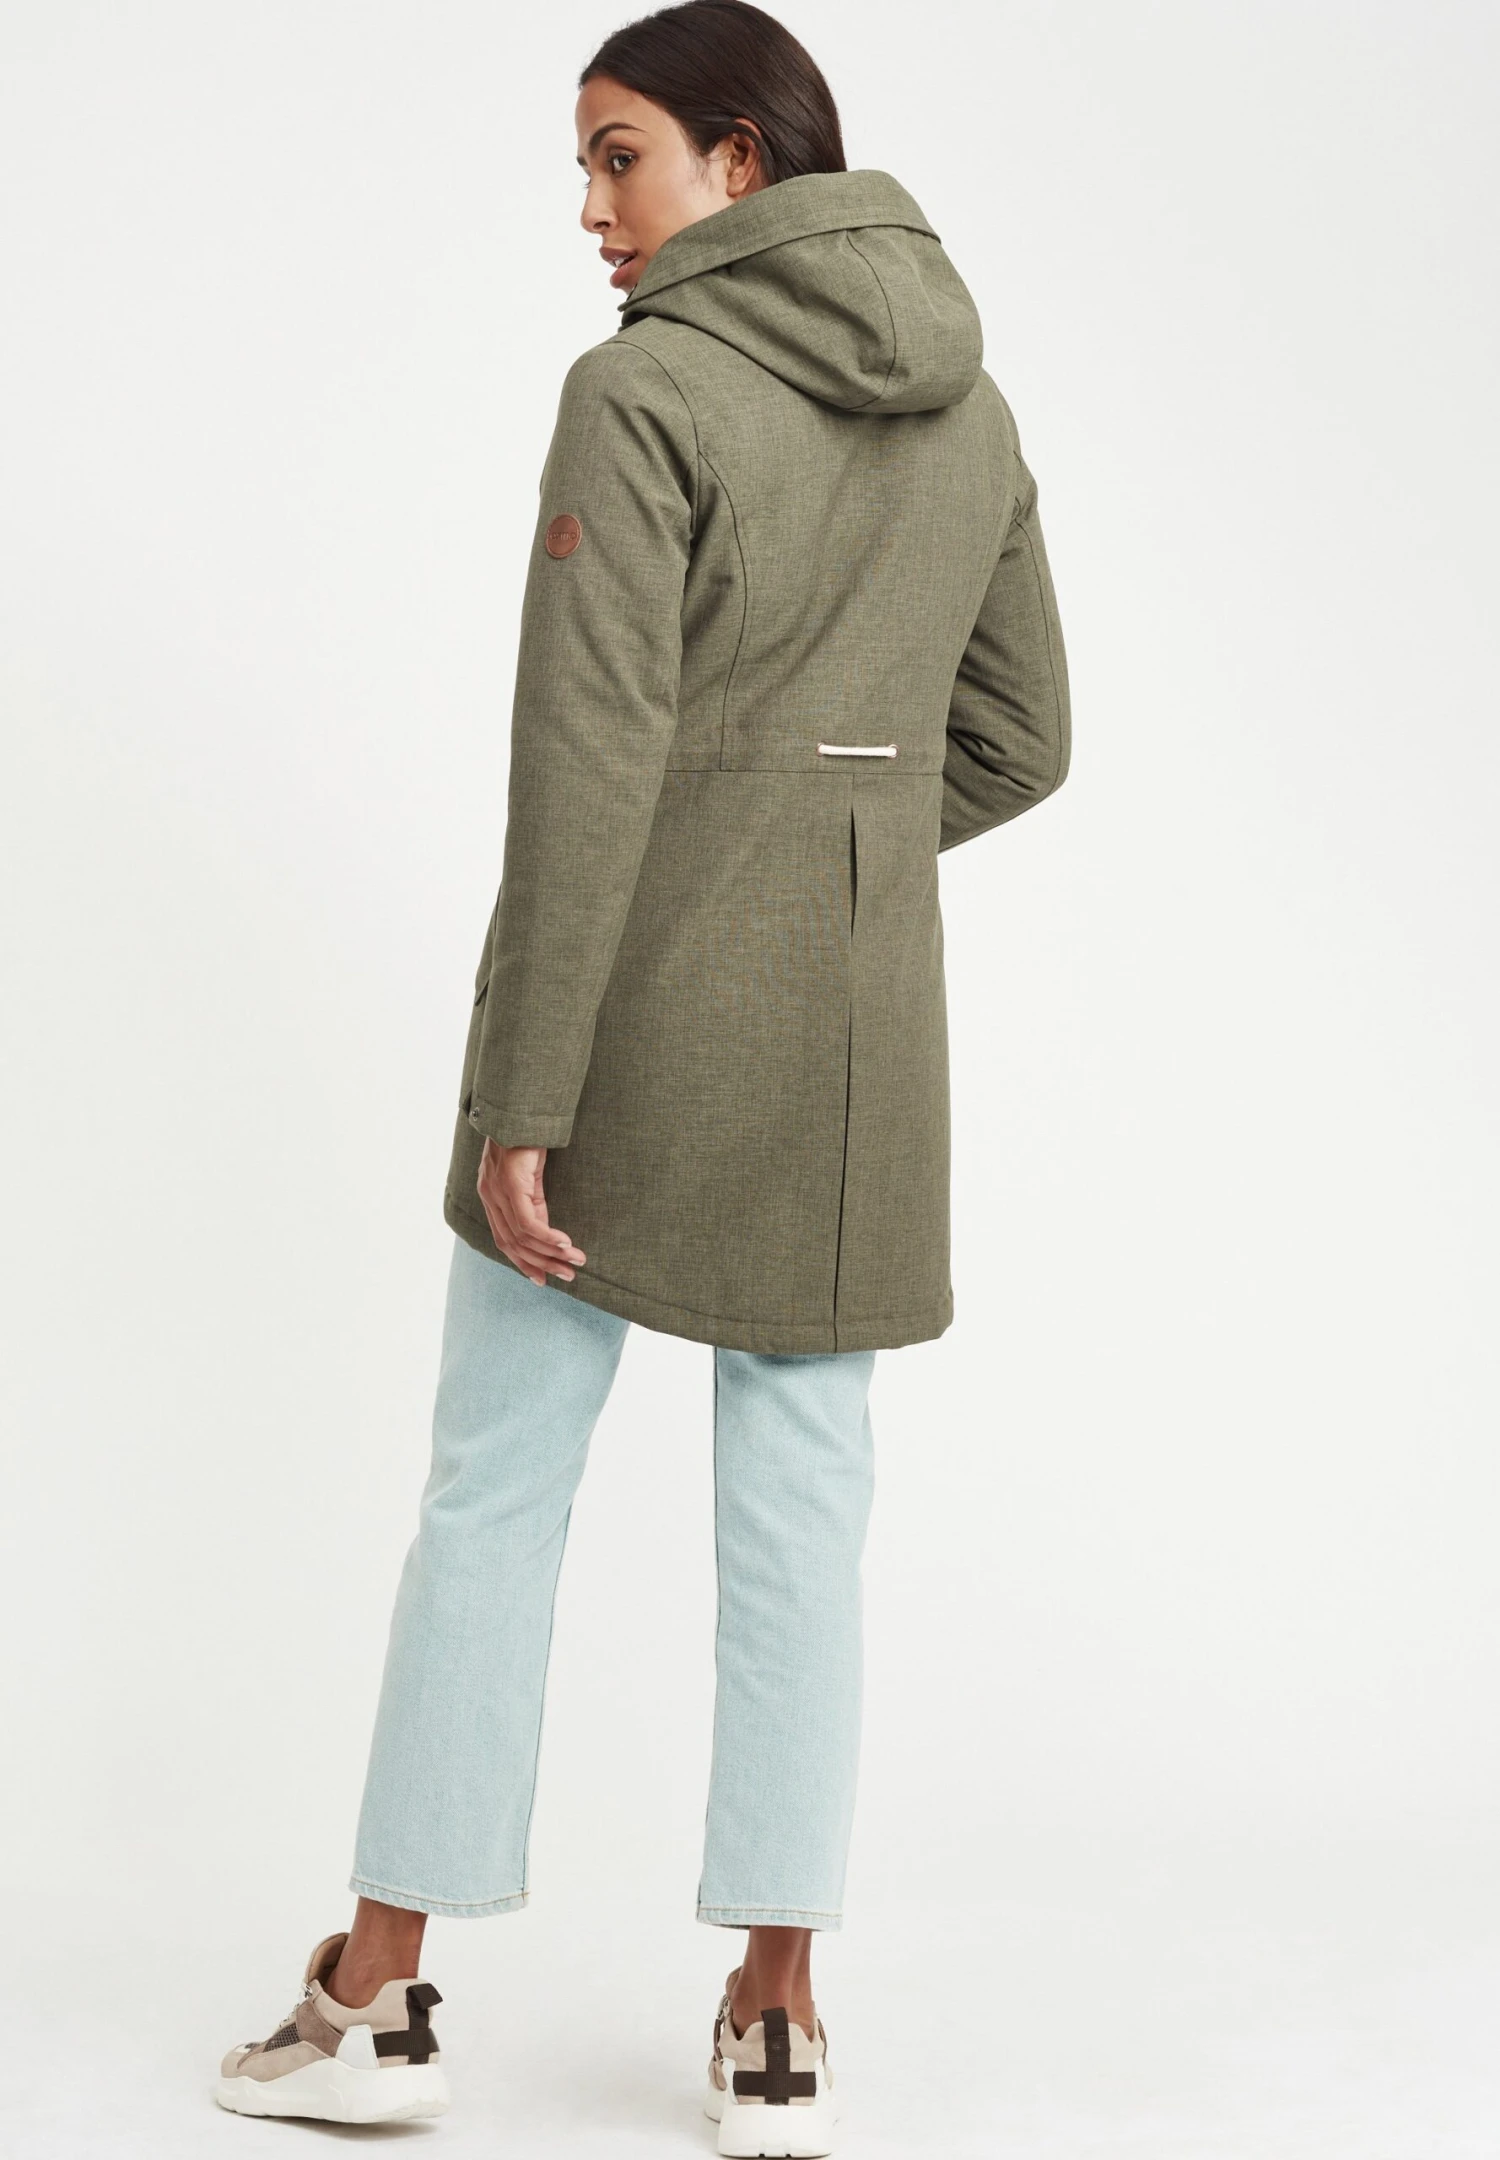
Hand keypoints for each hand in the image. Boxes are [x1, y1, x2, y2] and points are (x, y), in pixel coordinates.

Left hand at [475, 1139, 586, 1286]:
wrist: (521, 1107)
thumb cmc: (527, 1136)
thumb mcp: (530, 1174)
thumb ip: (532, 1200)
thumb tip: (544, 1229)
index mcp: (491, 1196)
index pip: (505, 1240)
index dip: (523, 1262)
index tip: (544, 1278)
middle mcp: (489, 1196)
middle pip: (512, 1244)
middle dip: (540, 1264)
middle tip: (567, 1276)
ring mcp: (497, 1191)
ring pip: (522, 1237)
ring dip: (551, 1254)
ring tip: (575, 1262)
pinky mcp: (511, 1184)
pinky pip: (529, 1223)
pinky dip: (548, 1238)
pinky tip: (565, 1245)